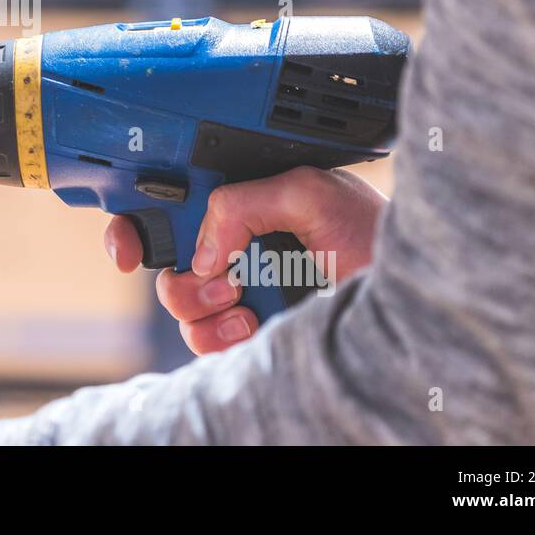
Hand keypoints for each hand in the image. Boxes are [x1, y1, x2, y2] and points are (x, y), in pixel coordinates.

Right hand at [105, 166, 386, 354]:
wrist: (407, 298)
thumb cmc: (372, 235)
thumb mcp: (309, 193)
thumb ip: (243, 201)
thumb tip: (201, 250)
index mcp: (242, 204)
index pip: (170, 206)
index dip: (135, 224)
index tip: (128, 250)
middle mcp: (234, 248)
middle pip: (165, 261)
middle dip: (178, 274)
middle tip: (217, 278)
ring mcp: (240, 293)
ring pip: (179, 306)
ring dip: (202, 307)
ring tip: (244, 303)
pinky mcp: (248, 333)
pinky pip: (204, 341)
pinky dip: (219, 336)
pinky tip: (252, 325)